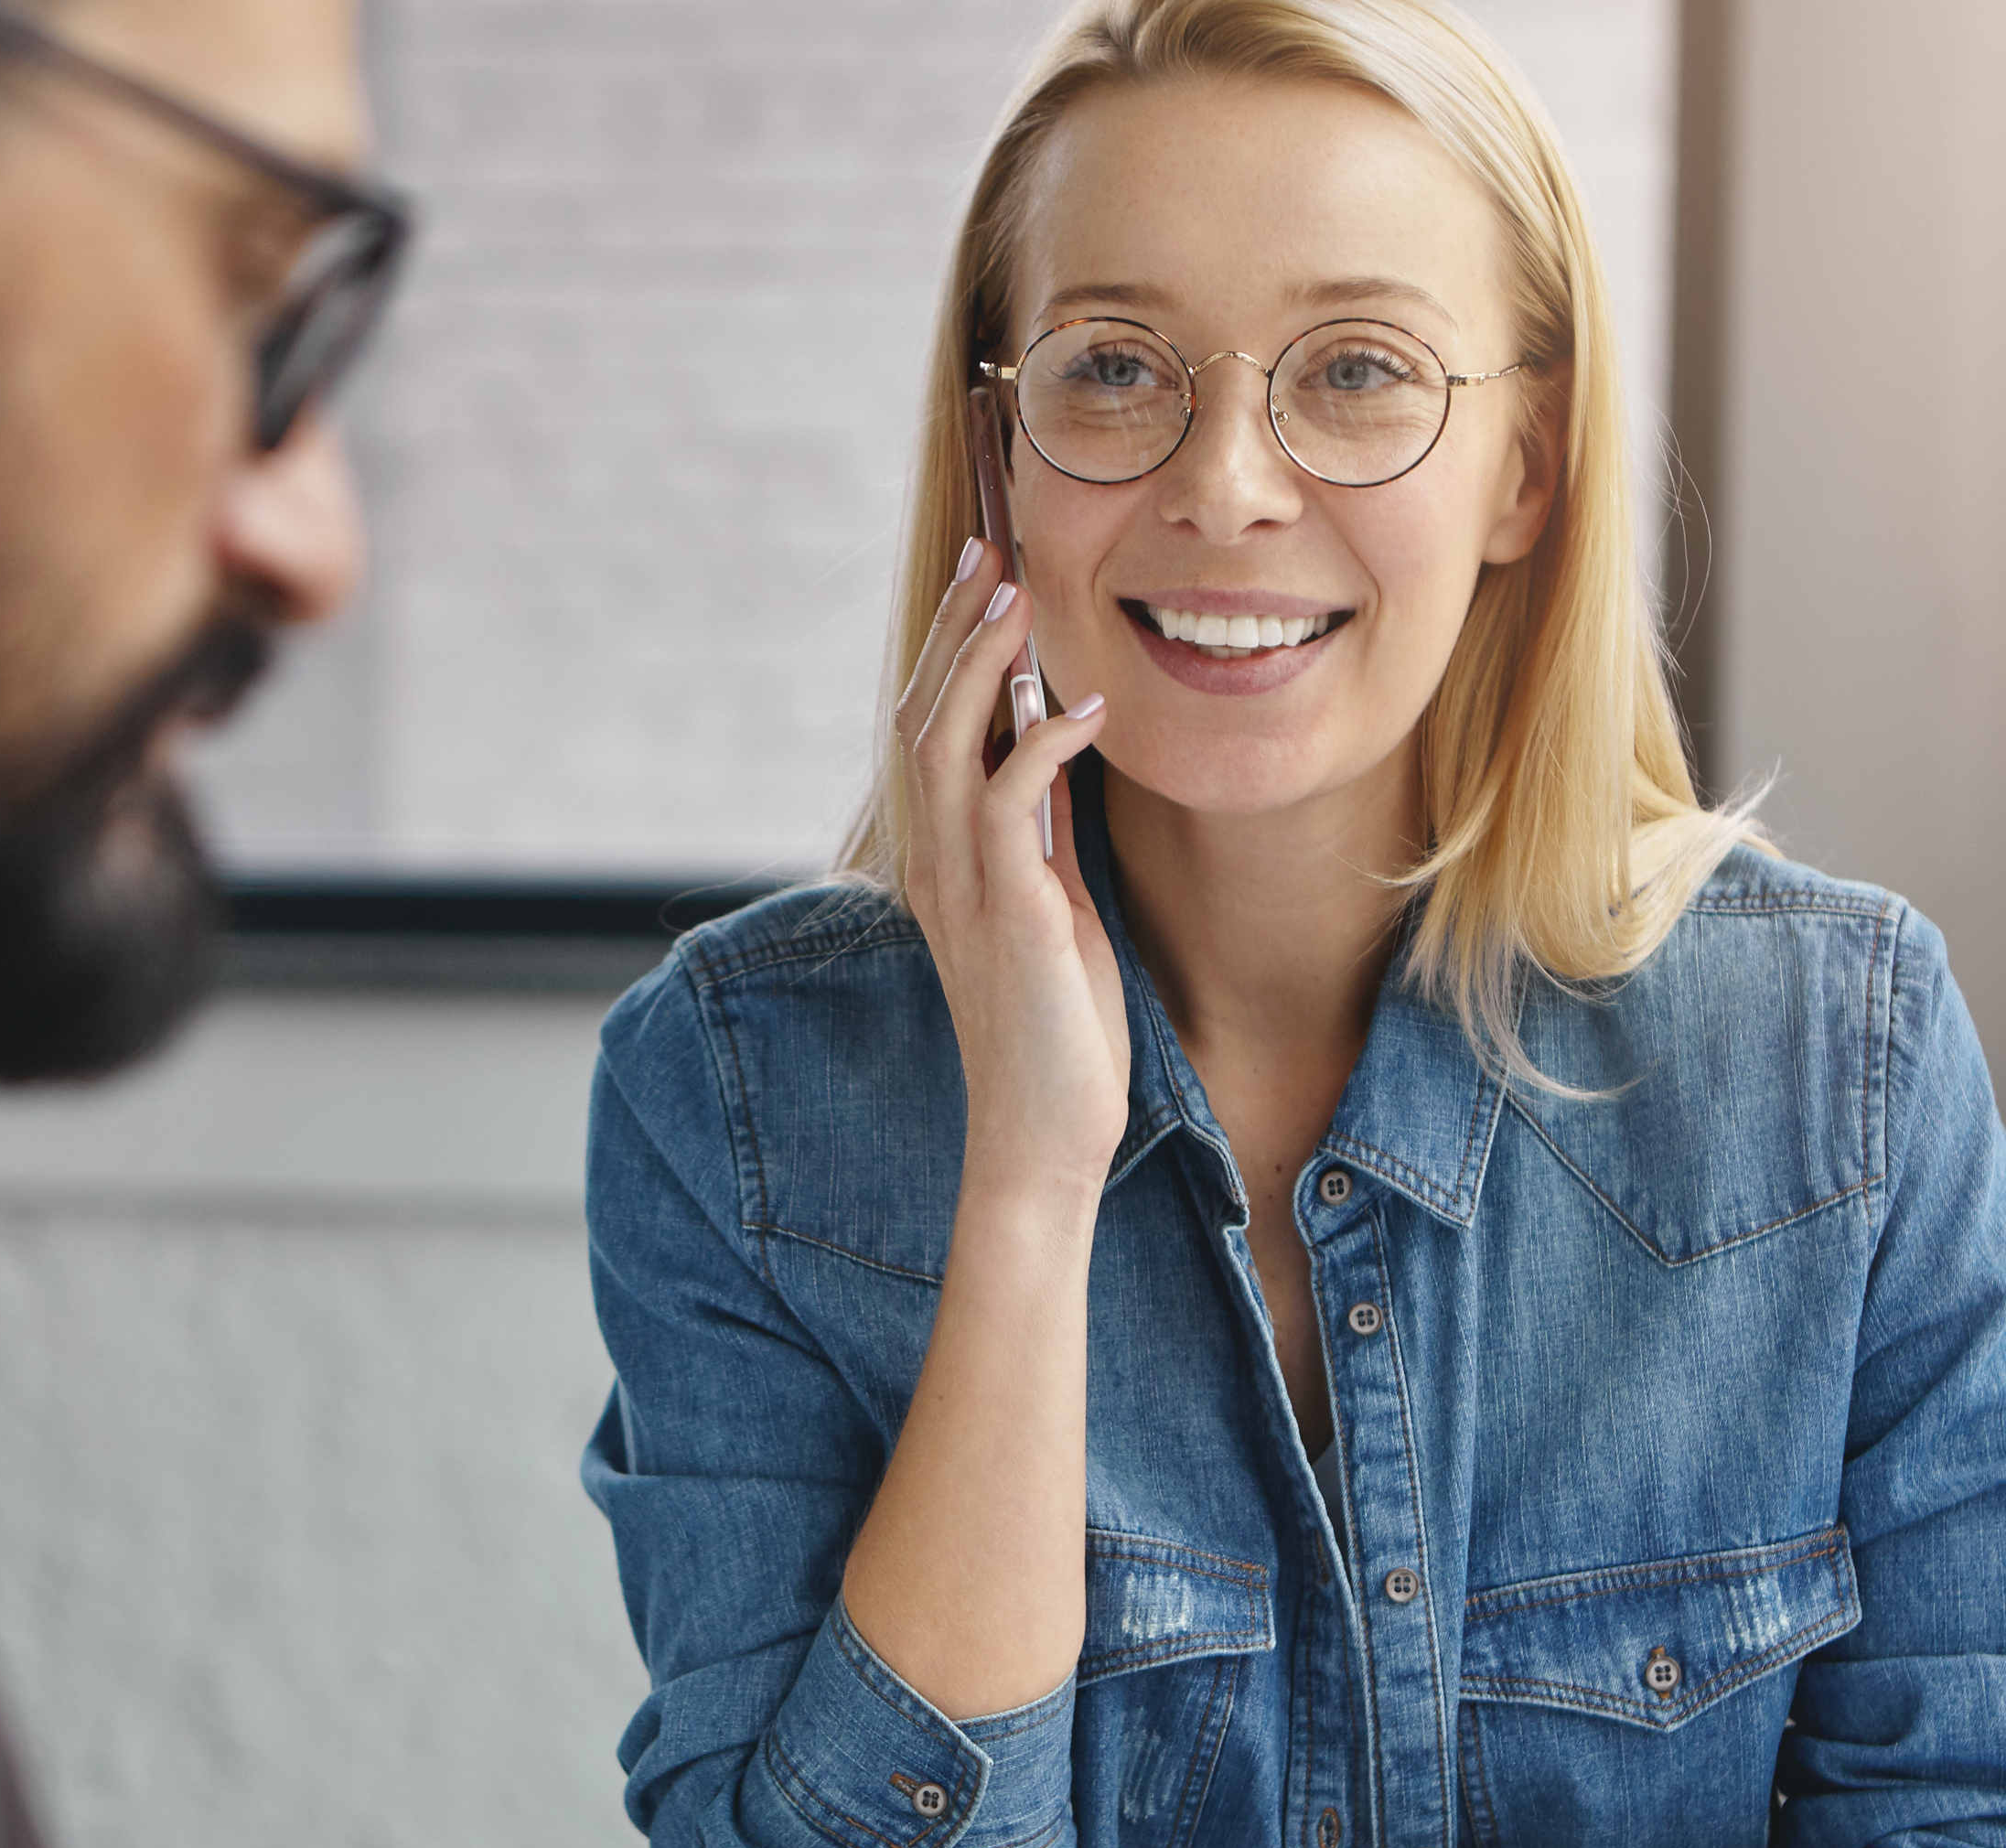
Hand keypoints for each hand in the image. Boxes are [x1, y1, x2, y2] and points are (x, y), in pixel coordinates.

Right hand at [891, 542, 1125, 1195]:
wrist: (1042, 1135)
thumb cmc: (1055, 1033)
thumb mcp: (1052, 909)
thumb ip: (1043, 834)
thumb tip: (1058, 749)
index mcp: (938, 863)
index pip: (925, 733)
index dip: (948, 651)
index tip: (984, 579)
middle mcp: (934, 866)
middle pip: (921, 718)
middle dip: (955, 630)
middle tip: (991, 553)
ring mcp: (961, 887)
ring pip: (947, 743)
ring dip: (983, 663)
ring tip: (1020, 599)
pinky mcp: (1007, 911)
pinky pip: (1009, 800)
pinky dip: (1042, 742)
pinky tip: (1084, 708)